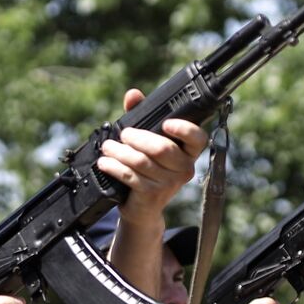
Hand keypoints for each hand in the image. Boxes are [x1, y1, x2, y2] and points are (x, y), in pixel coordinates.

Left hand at [97, 88, 209, 228]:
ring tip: (107, 147)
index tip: (166, 124)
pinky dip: (114, 167)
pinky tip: (105, 163)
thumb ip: (142, 115)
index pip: (198, 139)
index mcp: (189, 153)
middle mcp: (185, 169)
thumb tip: (133, 95)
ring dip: (120, 152)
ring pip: (142, 162)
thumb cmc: (148, 169)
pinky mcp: (153, 195)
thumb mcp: (147, 141)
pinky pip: (131, 176)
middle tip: (123, 134)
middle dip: (138, 138)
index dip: (185, 130)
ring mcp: (170, 184)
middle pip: (162, 148)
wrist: (143, 208)